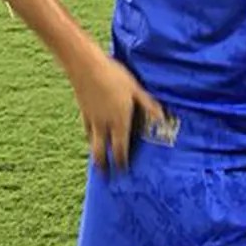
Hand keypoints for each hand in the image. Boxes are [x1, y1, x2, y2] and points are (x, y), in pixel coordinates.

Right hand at [66, 50, 168, 171]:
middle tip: (106, 178)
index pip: (121, 148)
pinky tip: (92, 139)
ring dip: (96, 155)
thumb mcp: (136, 90)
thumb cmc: (114, 76)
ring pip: (92, 143)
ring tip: (98, 164)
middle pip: (101, 152)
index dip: (122, 162)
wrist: (85, 66)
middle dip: (104, 166)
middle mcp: (104, 124)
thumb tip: (162, 119)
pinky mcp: (83, 112)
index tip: (125, 172)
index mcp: (119, 121)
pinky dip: (90, 138)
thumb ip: (148, 106)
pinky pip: (87, 131)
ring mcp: (91, 119)